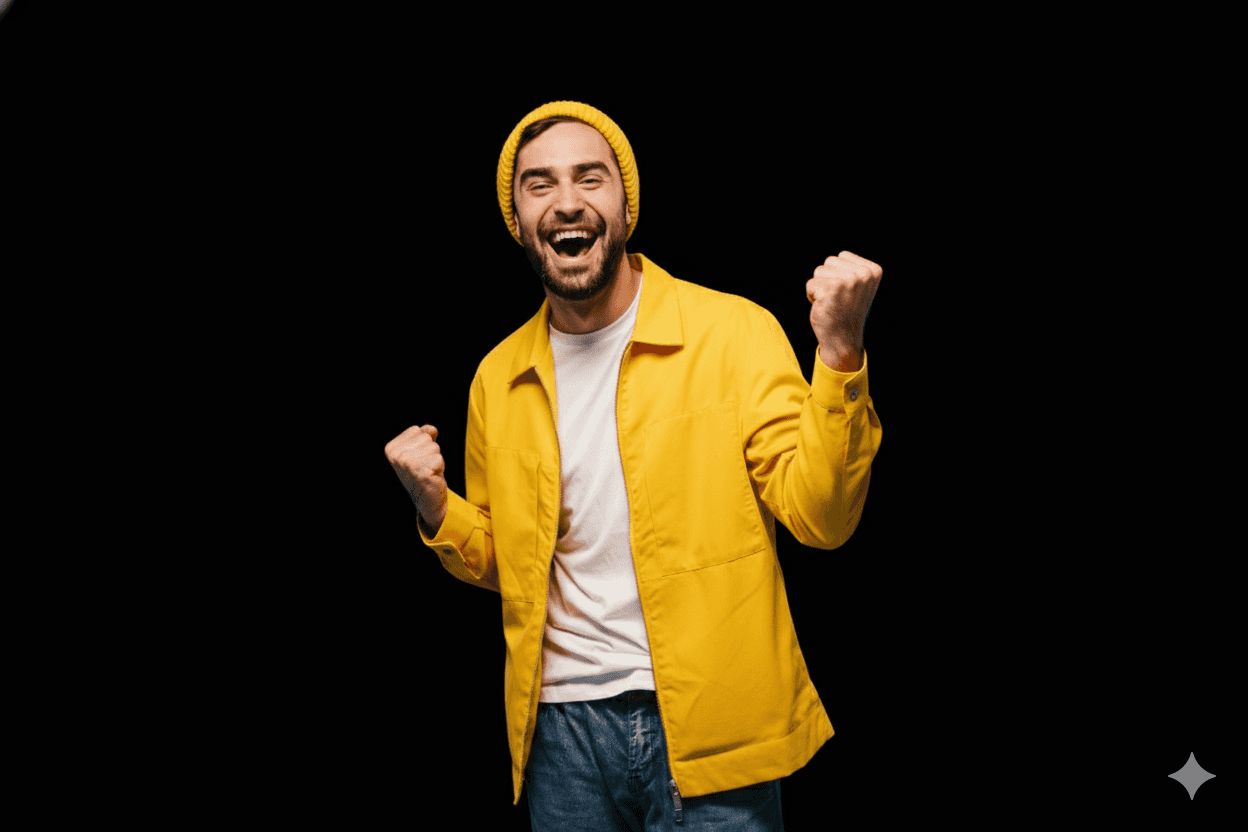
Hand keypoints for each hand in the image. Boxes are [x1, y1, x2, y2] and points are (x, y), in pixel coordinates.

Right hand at [385, 425, 447, 532]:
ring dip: (436, 459)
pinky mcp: (420, 472)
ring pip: (434, 447)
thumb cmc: (423, 472)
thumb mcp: (420, 450)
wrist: (426, 499)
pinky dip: (439, 468)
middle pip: (427, 437)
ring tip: (428, 471)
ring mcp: (407, 464)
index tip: (418, 458)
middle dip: (431, 451)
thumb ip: (424, 435)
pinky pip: (439, 459)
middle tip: (425, 466)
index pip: (417, 429)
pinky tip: (432, 477)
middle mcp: (396, 456)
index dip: (424, 443)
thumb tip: (432, 429)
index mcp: (391, 448)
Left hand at [806, 251, 881, 371]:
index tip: (846, 292)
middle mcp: (863, 274)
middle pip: (829, 261)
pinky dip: (812, 296)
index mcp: (873, 270)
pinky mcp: (831, 289)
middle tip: (837, 298)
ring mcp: (848, 281)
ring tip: (831, 302)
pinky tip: (824, 307)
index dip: (837, 274)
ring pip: (819, 271)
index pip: (841, 256)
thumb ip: (851, 269)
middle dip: (827, 279)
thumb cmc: (846, 310)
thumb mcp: (857, 286)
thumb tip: (837, 258)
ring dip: (819, 287)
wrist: (843, 338)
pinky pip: (810, 284)